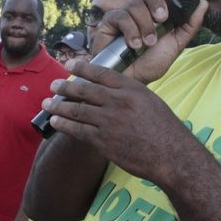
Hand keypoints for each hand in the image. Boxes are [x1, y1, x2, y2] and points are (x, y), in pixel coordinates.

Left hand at [40, 60, 201, 188]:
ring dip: (59, 106)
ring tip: (48, 103)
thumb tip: (110, 92)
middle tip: (54, 85)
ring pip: (77, 110)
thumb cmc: (165, 130)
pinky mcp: (104, 140)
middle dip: (65, 87)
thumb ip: (130, 94)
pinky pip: (78, 130)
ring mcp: (110, 121)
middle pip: (85, 90)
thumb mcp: (151, 102)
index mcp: (132, 89)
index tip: (70, 65)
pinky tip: (55, 121)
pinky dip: (64, 125)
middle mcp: (118, 101)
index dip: (83, 68)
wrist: (172, 155)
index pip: (101, 73)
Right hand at [90, 0, 206, 84]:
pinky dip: (131, 31)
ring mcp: (122, 13)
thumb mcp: (176, 45)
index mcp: (153, 9)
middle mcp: (137, 7)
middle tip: (162, 19)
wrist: (131, 80)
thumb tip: (203, 3)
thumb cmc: (150, 63)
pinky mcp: (108, 23)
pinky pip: (121, 17)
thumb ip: (190, 26)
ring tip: (147, 44)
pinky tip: (134, 45)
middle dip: (156, 0)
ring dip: (145, 25)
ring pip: (135, 4)